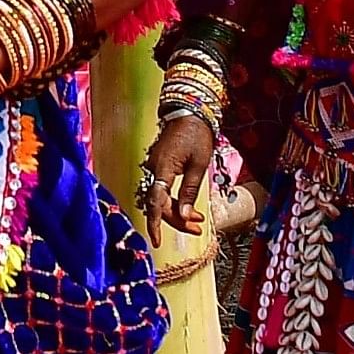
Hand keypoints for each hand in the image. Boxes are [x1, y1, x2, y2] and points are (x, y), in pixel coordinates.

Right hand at [144, 113, 219, 234]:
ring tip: (198, 220)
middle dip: (177, 220)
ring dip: (178, 212)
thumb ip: (190, 191)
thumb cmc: (197, 135)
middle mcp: (153, 169)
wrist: (190, 111)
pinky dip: (174, 201)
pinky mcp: (159, 166)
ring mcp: (154, 167)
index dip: (156, 224)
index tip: (157, 242)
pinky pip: (162, 190)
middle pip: (159, 204)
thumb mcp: (199, 165)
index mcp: (163, 168)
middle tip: (197, 228)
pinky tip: (189, 207)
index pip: (156, 202)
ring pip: (161, 199)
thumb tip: (184, 215)